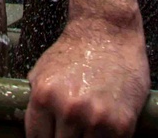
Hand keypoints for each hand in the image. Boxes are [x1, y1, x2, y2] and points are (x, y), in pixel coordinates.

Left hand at [26, 15, 148, 137]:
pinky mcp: (121, 125)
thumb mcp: (43, 71)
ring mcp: (96, 119)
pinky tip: (103, 130)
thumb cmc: (76, 49)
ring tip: (87, 127)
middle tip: (71, 130)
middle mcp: (69, 109)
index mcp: (44, 96)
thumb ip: (37, 101)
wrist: (108, 30)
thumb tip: (36, 129)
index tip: (52, 136)